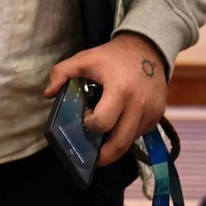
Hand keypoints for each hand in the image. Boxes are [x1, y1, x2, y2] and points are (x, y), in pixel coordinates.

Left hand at [44, 32, 168, 166]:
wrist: (146, 48)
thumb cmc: (111, 56)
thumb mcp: (84, 59)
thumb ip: (61, 73)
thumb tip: (47, 94)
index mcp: (119, 90)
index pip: (103, 123)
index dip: (91, 124)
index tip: (87, 117)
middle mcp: (138, 104)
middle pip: (120, 144)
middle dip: (104, 156)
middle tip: (93, 157)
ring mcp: (151, 111)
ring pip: (131, 141)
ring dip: (116, 143)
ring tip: (105, 133)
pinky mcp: (159, 115)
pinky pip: (140, 133)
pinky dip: (128, 134)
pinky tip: (120, 122)